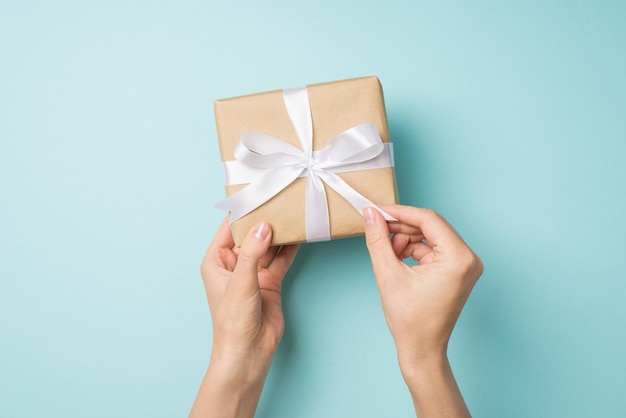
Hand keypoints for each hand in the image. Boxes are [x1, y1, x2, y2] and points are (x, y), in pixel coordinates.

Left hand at [190, 217, 298, 417]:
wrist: (248, 352)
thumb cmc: (232, 321)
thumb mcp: (241, 282)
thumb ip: (252, 252)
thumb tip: (264, 225)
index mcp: (216, 261)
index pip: (229, 228)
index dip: (242, 210)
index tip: (258, 192)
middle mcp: (234, 263)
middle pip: (250, 234)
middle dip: (264, 218)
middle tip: (279, 198)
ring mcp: (253, 272)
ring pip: (268, 245)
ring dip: (279, 232)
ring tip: (292, 212)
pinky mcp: (270, 281)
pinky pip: (280, 259)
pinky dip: (289, 247)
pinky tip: (299, 233)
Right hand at [364, 205, 482, 416]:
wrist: (422, 350)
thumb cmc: (411, 321)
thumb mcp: (388, 275)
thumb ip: (378, 240)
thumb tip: (371, 215)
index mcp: (458, 258)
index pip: (429, 219)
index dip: (400, 212)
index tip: (378, 211)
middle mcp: (468, 258)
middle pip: (431, 226)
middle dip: (402, 227)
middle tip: (377, 229)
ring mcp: (464, 265)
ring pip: (430, 236)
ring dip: (406, 240)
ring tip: (388, 253)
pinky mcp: (457, 270)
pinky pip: (432, 249)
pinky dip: (413, 251)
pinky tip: (397, 260)